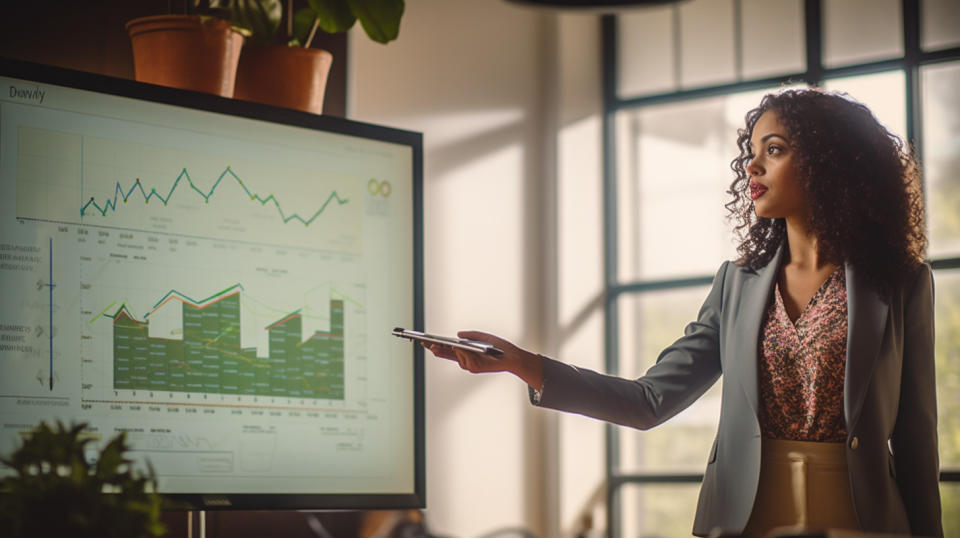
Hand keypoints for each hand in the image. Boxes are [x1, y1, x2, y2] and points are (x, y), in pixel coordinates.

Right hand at [422, 330, 543, 389]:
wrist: (511, 355)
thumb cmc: (497, 346)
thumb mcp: (481, 337)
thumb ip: (469, 336)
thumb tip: (457, 335)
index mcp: (465, 353)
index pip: (447, 351)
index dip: (437, 347)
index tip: (425, 341)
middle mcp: (466, 361)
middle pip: (448, 355)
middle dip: (438, 350)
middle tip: (428, 344)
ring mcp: (470, 366)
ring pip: (458, 357)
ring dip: (453, 350)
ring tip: (444, 344)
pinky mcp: (476, 368)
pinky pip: (466, 360)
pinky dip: (463, 353)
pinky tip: (461, 348)